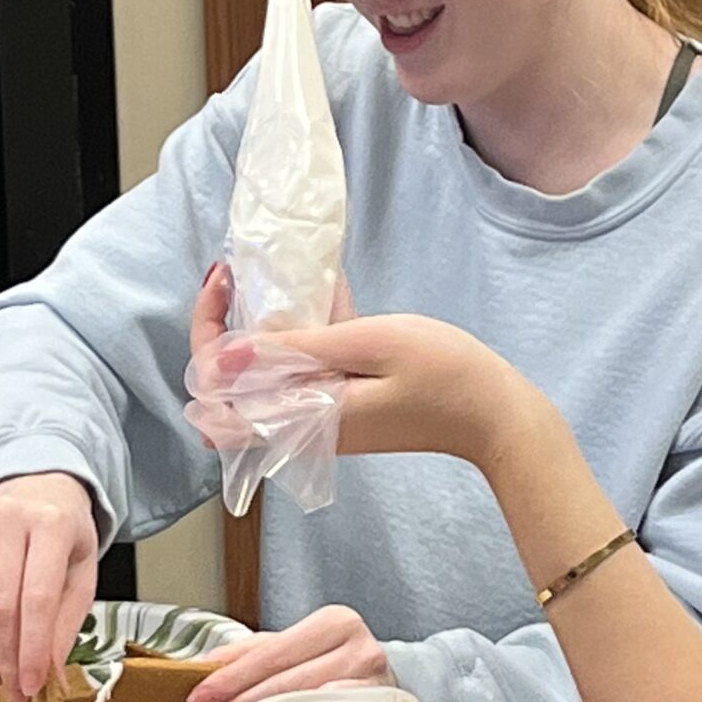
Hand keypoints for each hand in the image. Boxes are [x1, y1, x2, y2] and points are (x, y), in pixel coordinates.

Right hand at [0, 471, 99, 699]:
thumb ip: (66, 624)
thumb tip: (49, 675)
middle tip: (15, 689)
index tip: (31, 686)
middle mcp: (8, 517)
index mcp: (52, 523)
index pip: (38, 599)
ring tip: (3, 648)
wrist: (38, 487)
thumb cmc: (64, 532)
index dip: (32, 649)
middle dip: (8, 656)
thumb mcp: (82, 573)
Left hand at [188, 605, 390, 701]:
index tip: (198, 695)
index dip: (231, 676)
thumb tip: (203, 666)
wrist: (390, 681)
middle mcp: (357, 646)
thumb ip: (250, 653)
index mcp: (332, 622)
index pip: (271, 652)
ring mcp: (373, 682)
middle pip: (285, 681)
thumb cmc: (334, 664)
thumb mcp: (293, 648)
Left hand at [190, 278, 537, 471]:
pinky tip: (317, 298)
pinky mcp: (339, 410)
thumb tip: (224, 353)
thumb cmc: (442, 373)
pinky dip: (295, 338)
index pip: (216, 394)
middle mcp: (300, 427)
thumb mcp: (366, 343)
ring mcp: (319, 421)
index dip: (207, 331)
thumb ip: (295, 349)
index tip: (224, 279)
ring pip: (261, 377)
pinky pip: (297, 375)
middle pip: (229, 384)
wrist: (495, 415)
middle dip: (222, 324)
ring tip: (265, 275)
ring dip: (257, 328)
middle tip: (235, 273)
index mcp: (300, 418)